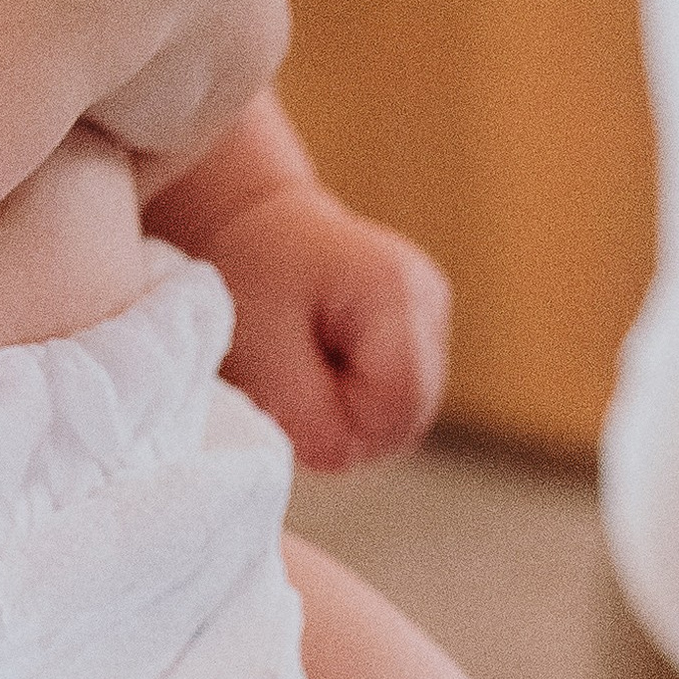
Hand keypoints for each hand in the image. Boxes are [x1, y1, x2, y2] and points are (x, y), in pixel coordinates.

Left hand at [148, 95, 447, 467]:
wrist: (247, 221)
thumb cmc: (245, 272)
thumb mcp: (259, 347)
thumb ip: (304, 412)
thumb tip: (341, 457)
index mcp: (396, 293)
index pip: (397, 407)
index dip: (344, 426)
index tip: (291, 401)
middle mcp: (429, 299)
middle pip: (409, 414)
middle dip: (349, 423)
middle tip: (291, 390)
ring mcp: (432, 312)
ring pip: (406, 412)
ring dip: (351, 411)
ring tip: (302, 370)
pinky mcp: (421, 326)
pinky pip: (398, 394)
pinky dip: (357, 395)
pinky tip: (321, 364)